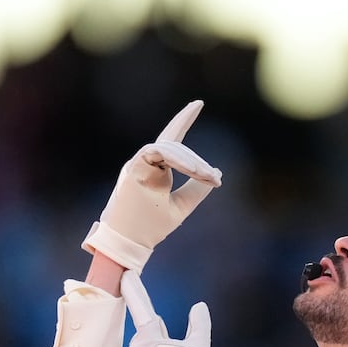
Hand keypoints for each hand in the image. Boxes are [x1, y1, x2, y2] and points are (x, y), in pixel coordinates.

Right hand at [83, 100, 222, 270]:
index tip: (198, 103)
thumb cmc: (151, 228)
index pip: (170, 139)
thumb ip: (197, 189)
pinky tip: (193, 170)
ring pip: (167, 147)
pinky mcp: (133, 169)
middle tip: (213, 178)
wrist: (130, 243)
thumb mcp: (182, 206)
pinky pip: (156, 152)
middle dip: (196, 160)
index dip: (183, 119)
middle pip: (174, 145)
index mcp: (153, 168)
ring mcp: (137, 164)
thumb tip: (216, 173)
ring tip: (206, 176)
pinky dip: (177, 159)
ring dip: (190, 160)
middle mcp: (144, 162)